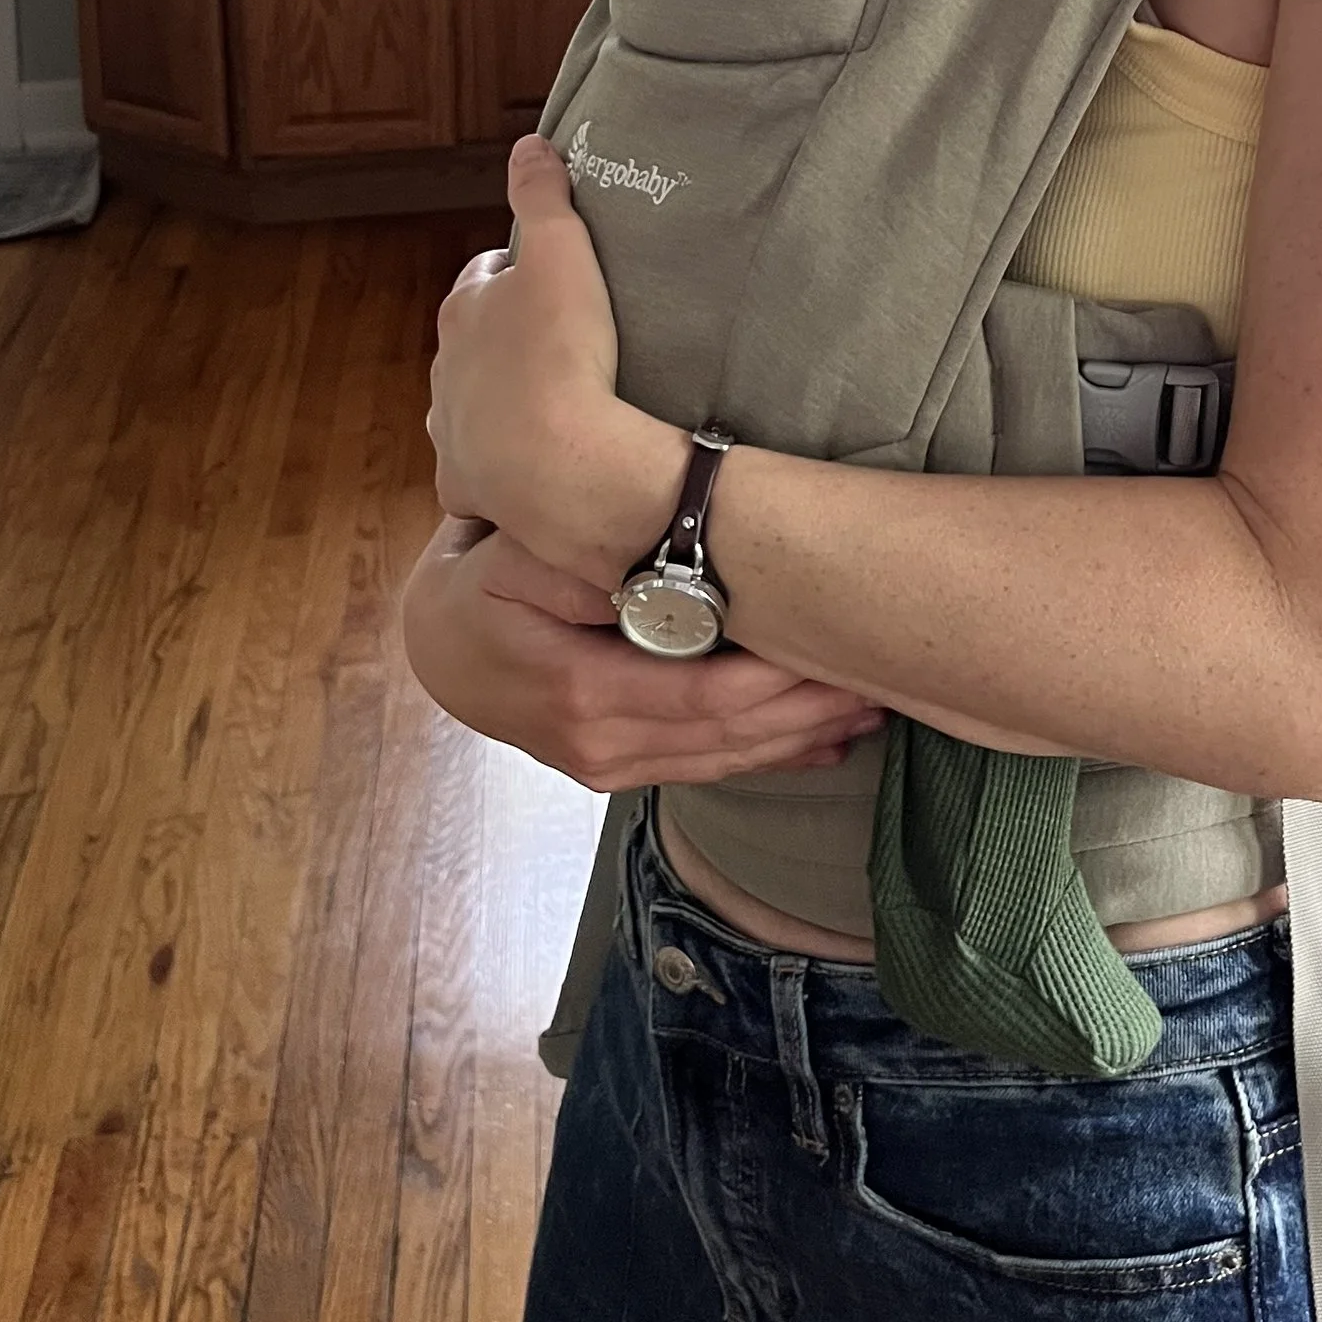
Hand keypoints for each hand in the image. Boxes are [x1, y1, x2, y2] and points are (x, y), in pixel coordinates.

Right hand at [401, 518, 885, 793]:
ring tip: (872, 708)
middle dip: (809, 711)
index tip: (841, 653)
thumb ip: (583, 566)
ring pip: (722, 760)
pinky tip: (824, 743)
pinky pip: (703, 767)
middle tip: (885, 679)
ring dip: (800, 738)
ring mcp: (606, 766)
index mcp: (581, 694)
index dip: (779, 682)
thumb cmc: (482, 580)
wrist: (435, 640)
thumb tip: (654, 577)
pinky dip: (768, 755)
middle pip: (725, 737)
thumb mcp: (516, 554)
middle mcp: (598, 747)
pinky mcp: (616, 767)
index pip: (704, 697)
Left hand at [427, 138, 685, 584]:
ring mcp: (448, 431)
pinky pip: (474, 470)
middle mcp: (442, 371)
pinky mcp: (461, 485)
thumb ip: (544, 195)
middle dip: (506, 338)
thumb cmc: (562, 355)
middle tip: (561, 341)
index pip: (484, 276)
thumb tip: (528, 144)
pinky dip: (496, 464)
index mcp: (462, 311)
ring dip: (499, 401)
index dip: (519, 274)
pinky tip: (530, 464)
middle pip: (474, 342)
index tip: (553, 280)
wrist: (561, 464)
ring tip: (551, 403)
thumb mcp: (563, 255)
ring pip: (468, 405)